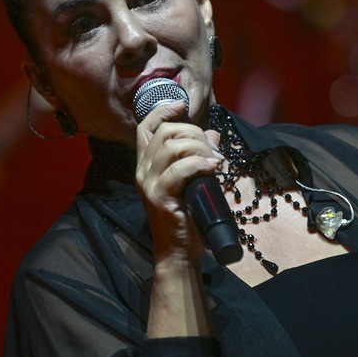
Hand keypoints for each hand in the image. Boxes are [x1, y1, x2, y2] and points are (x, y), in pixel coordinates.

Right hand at [133, 99, 221, 263]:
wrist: (179, 250)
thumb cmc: (187, 215)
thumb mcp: (193, 180)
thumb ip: (199, 155)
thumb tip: (213, 134)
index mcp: (147, 164)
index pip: (146, 127)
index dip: (163, 111)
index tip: (182, 106)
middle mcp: (142, 171)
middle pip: (164, 133)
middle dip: (193, 133)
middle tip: (211, 149)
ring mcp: (148, 184)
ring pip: (171, 147)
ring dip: (199, 148)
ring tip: (214, 161)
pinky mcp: (159, 197)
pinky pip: (178, 170)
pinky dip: (198, 164)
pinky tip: (211, 168)